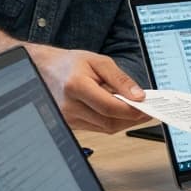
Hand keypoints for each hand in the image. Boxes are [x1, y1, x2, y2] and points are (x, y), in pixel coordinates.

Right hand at [25, 45, 150, 131]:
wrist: (43, 69)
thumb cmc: (69, 64)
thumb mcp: (98, 61)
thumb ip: (120, 79)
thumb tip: (138, 96)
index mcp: (76, 86)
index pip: (109, 107)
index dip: (131, 111)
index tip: (147, 108)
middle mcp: (69, 106)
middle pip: (109, 121)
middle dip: (131, 118)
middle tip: (146, 110)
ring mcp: (68, 118)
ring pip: (105, 128)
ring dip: (123, 121)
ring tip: (135, 109)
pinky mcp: (70, 124)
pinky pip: (97, 128)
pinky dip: (111, 121)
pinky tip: (118, 112)